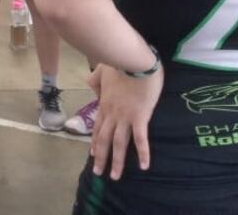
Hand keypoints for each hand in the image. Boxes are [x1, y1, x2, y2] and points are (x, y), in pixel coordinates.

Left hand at [90, 64, 163, 179]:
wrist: (132, 60)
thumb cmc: (119, 63)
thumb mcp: (101, 70)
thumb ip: (95, 79)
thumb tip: (92, 85)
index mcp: (104, 104)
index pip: (98, 127)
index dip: (94, 142)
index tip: (92, 155)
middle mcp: (112, 114)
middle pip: (104, 139)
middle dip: (101, 158)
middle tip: (98, 173)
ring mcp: (125, 117)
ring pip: (119, 143)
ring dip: (117, 161)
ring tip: (115, 176)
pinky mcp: (140, 117)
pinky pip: (140, 138)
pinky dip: (143, 153)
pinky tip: (145, 166)